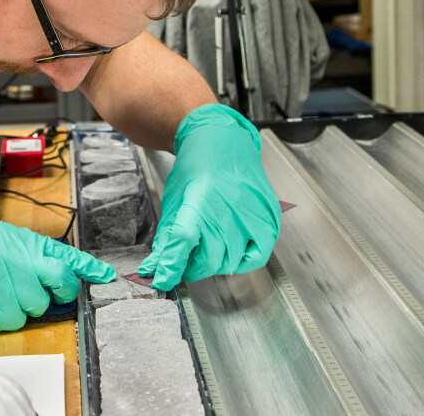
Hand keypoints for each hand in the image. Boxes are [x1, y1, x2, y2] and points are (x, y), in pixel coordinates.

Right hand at [0, 220, 114, 331]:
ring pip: (30, 310)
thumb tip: (55, 264)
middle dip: (50, 294)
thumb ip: (21, 248)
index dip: (85, 269)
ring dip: (17, 308)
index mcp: (9, 238)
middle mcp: (4, 259)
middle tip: (35, 292)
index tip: (105, 277)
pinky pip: (7, 324)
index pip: (60, 255)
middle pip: (53, 286)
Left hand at [138, 104, 280, 289]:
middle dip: (191, 267)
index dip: (171, 266)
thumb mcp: (174, 199)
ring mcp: (252, 215)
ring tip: (207, 246)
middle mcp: (229, 208)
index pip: (183, 241)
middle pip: (208, 259)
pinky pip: (256, 257)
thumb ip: (166, 236)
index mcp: (200, 200)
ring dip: (214, 264)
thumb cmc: (197, 167)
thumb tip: (155, 268)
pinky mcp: (269, 220)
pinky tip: (230, 250)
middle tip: (185, 260)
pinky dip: (241, 262)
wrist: (225, 143)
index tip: (162, 280)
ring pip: (229, 262)